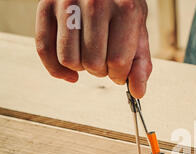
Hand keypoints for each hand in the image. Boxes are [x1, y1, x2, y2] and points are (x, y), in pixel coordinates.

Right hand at [35, 0, 151, 97]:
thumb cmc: (122, 11)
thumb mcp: (139, 32)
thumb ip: (141, 63)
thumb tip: (137, 93)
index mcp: (125, 9)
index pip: (117, 61)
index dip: (120, 75)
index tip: (120, 71)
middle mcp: (95, 3)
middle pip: (92, 63)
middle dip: (101, 72)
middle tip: (105, 62)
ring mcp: (67, 2)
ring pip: (68, 60)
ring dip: (81, 68)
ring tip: (91, 58)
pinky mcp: (46, 5)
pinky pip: (44, 49)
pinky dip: (56, 70)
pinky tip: (71, 74)